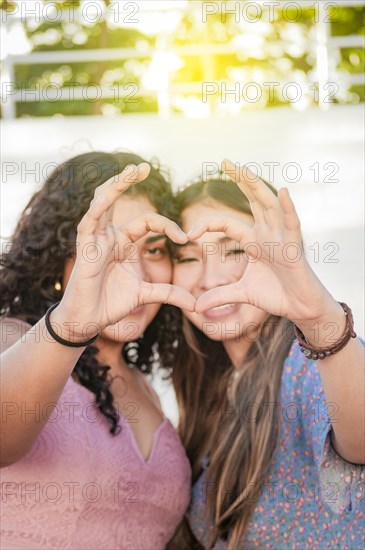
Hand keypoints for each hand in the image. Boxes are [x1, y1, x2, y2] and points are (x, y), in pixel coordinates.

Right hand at [55, 163, 194, 337]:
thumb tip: (195, 304)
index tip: (186, 238)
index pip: (148, 222)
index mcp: (124, 243)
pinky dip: (98, 209)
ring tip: (131, 169)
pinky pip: (89, 223)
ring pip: (102, 203)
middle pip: (118, 200)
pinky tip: (107, 196)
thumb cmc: (111, 304)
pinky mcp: (83, 247)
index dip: (167, 225)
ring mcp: (95, 239)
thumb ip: (169, 294)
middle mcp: (109, 236)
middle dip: (128, 181)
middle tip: (145, 166)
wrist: (88, 321)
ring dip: (116, 184)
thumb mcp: (146, 295)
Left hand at [192, 159, 337, 324]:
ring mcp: (281, 238)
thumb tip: (195, 307)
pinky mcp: (295, 248)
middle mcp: (267, 234)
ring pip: (269, 206)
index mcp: (254, 241)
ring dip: (256, 186)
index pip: (227, 224)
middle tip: (225, 161)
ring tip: (243, 169)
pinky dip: (288, 209)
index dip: (207, 224)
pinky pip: (292, 224)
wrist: (300, 309)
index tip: (189, 233)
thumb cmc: (276, 296)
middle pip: (253, 201)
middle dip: (240, 180)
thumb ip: (219, 296)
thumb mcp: (241, 293)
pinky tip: (283, 192)